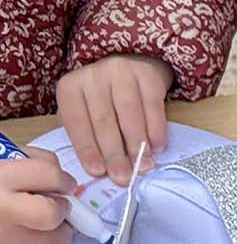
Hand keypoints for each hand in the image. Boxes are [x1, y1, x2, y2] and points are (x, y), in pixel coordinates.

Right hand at [0, 148, 75, 243]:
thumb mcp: (0, 158)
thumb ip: (30, 161)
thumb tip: (60, 176)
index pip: (47, 175)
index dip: (62, 178)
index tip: (64, 182)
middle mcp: (2, 209)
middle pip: (51, 214)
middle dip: (62, 208)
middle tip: (58, 203)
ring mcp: (3, 237)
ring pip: (52, 241)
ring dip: (59, 230)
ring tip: (48, 220)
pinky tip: (30, 232)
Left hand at [55, 54, 170, 184]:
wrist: (130, 66)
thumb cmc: (104, 99)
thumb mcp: (85, 112)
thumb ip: (88, 135)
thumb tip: (99, 169)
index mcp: (70, 88)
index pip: (77, 122)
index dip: (87, 148)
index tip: (98, 172)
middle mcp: (93, 76)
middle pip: (104, 120)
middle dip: (114, 153)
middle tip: (123, 177)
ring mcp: (121, 72)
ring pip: (130, 114)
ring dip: (137, 145)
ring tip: (143, 166)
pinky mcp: (147, 75)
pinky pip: (153, 107)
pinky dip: (156, 130)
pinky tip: (157, 147)